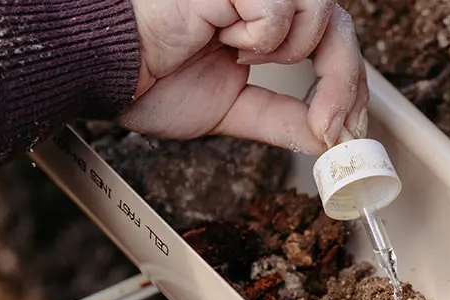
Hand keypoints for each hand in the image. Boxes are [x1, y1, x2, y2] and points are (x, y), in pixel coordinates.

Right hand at [118, 0, 368, 155]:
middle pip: (339, 26)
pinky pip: (280, 10)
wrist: (101, 69)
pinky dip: (258, 38)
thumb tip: (325, 137)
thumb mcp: (232, 110)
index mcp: (262, 22)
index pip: (330, 40)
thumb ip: (281, 118)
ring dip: (286, 51)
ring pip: (320, 11)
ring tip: (237, 55)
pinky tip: (220, 37)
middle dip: (343, 84)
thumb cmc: (146, 77)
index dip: (347, 86)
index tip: (347, 130)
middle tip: (330, 128)